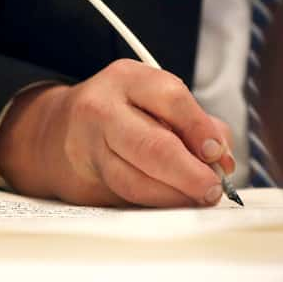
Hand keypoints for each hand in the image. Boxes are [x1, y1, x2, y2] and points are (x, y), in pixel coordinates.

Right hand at [0, 60, 236, 207]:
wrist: (58, 130)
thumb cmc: (123, 112)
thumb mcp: (155, 99)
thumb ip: (197, 123)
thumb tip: (224, 159)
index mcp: (128, 79)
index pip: (171, 98)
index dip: (200, 130)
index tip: (219, 155)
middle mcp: (103, 108)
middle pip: (152, 145)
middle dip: (189, 173)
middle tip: (213, 189)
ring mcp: (89, 146)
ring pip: (136, 179)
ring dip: (175, 195)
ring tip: (198, 199)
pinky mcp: (84, 179)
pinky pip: (126, 196)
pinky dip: (156, 202)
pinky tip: (173, 202)